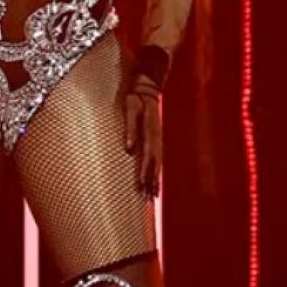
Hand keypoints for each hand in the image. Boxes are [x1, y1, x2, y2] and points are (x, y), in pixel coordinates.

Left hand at [122, 79, 163, 197]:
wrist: (147, 87)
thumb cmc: (135, 98)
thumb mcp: (130, 109)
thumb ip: (130, 129)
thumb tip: (129, 150)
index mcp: (150, 133)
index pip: (147, 159)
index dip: (144, 174)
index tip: (141, 188)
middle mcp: (156, 139)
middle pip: (155, 165)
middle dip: (151, 182)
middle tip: (148, 199)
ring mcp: (157, 139)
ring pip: (157, 164)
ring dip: (154, 179)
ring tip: (152, 195)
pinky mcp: (155, 138)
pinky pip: (157, 158)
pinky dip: (155, 170)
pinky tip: (153, 179)